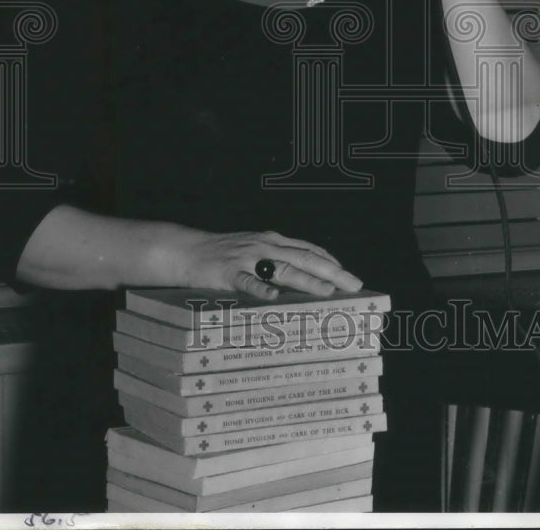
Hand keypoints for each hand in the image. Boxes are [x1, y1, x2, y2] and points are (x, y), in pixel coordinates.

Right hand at [153, 223, 363, 300]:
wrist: (186, 249)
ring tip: (327, 289)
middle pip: (304, 257)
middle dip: (332, 270)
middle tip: (354, 284)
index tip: (350, 275)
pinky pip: (247, 282)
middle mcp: (264, 246)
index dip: (331, 261)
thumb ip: (276, 260)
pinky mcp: (228, 272)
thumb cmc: (222, 254)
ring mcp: (247, 259)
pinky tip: (273, 297)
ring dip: (306, 279)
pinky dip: (261, 288)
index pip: (308, 249)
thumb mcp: (253, 250)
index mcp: (272, 241)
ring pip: (282, 268)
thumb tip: (304, 278)